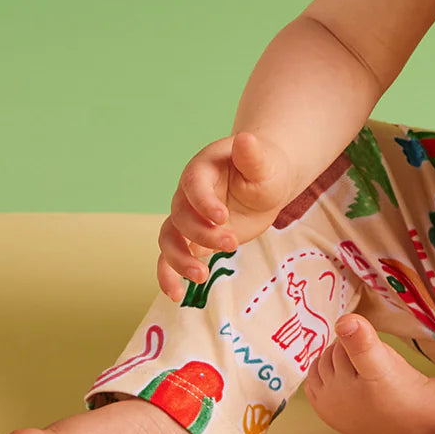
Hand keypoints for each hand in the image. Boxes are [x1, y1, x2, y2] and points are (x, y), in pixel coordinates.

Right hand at [156, 131, 294, 301]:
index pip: (193, 185)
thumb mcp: (265, 163)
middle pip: (181, 216)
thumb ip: (253, 155)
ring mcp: (187, 218)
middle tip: (232, 243)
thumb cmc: (266, 168)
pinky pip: (170, 258)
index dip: (203, 203)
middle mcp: (188, 194)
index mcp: (202, 169)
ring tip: (200, 276)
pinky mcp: (192, 239)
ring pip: (169, 239)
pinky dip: (168, 276)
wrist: (265, 183)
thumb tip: (246, 138)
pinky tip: (176, 295)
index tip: (222, 217)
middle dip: (202, 233)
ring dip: (179, 259)